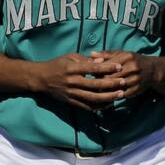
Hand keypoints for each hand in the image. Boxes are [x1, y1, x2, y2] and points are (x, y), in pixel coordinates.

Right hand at [33, 52, 157, 110]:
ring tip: (121, 94)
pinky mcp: (71, 102)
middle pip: (95, 85)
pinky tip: (110, 103)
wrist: (41, 79)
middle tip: (124, 82)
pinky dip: (100, 106)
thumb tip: (103, 60)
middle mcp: (72, 82)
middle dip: (111, 84)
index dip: (107, 68)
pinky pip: (87, 106)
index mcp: (72, 69)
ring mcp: (72, 93)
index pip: (92, 68)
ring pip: (93, 98)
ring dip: (109, 97)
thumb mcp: (70, 57)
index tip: (119, 66)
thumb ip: (86, 60)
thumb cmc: (58, 65)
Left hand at [88, 51, 161, 99]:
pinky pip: (123, 94)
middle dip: (101, 81)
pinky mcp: (138, 89)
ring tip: (97, 91)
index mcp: (127, 57)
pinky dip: (115, 95)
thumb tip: (91, 55)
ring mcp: (136, 79)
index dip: (97, 70)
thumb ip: (106, 55)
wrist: (152, 70)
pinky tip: (108, 95)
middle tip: (91, 84)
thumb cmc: (133, 61)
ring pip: (116, 86)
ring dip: (106, 89)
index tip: (89, 73)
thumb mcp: (121, 54)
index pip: (107, 65)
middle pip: (111, 76)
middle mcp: (133, 67)